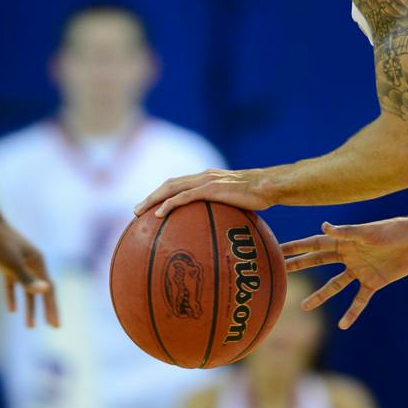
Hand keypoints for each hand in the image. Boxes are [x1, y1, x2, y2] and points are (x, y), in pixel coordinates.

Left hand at [0, 219, 59, 328]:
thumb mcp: (11, 263)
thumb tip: (46, 290)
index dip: (53, 308)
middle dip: (47, 310)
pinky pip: (13, 284)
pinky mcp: (6, 264)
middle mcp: (32, 263)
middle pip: (42, 291)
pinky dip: (13, 297)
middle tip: (53, 327)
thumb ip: (28, 279)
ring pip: (27, 290)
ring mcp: (19, 264)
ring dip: (30, 308)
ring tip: (30, 326)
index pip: (49, 290)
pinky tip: (11, 310)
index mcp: (38, 262)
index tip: (55, 325)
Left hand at [135, 168, 273, 218]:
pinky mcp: (210, 188)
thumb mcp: (240, 203)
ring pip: (171, 188)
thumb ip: (228, 211)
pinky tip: (158, 215)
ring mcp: (205, 181)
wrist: (269, 186)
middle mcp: (203, 176)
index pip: (180, 183)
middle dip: (151, 196)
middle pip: (169, 184)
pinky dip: (168, 204)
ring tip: (139, 213)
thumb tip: (224, 231)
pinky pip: (183, 197)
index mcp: (209, 178)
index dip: (163, 193)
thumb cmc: (260, 197)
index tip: (151, 206)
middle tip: (137, 211)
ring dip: (152, 200)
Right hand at [282, 215, 407, 328]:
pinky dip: (352, 312)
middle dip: (300, 267)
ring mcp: (360, 270)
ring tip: (305, 307)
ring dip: (321, 295)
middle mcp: (349, 255)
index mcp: (345, 240)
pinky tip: (343, 324)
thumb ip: (346, 232)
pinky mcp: (374, 282)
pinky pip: (360, 300)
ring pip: (335, 285)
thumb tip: (323, 227)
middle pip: (319, 263)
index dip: (296, 247)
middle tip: (280, 273)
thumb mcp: (369, 231)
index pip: (315, 244)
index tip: (276, 250)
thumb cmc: (393, 229)